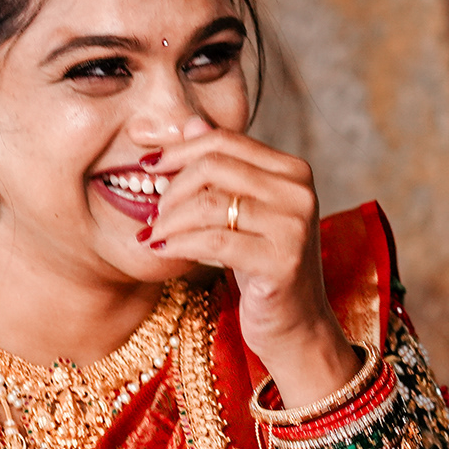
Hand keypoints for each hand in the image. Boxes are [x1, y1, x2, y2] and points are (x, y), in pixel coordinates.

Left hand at [129, 132, 347, 397]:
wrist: (297, 326)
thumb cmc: (264, 268)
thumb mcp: (244, 212)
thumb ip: (224, 167)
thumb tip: (190, 122)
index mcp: (293, 171)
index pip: (226, 141)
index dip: (180, 149)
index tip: (148, 165)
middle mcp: (300, 192)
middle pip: (215, 166)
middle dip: (172, 187)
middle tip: (153, 212)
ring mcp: (293, 227)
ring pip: (210, 203)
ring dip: (169, 219)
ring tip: (153, 235)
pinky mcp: (281, 261)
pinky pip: (213, 241)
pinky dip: (179, 244)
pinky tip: (162, 250)